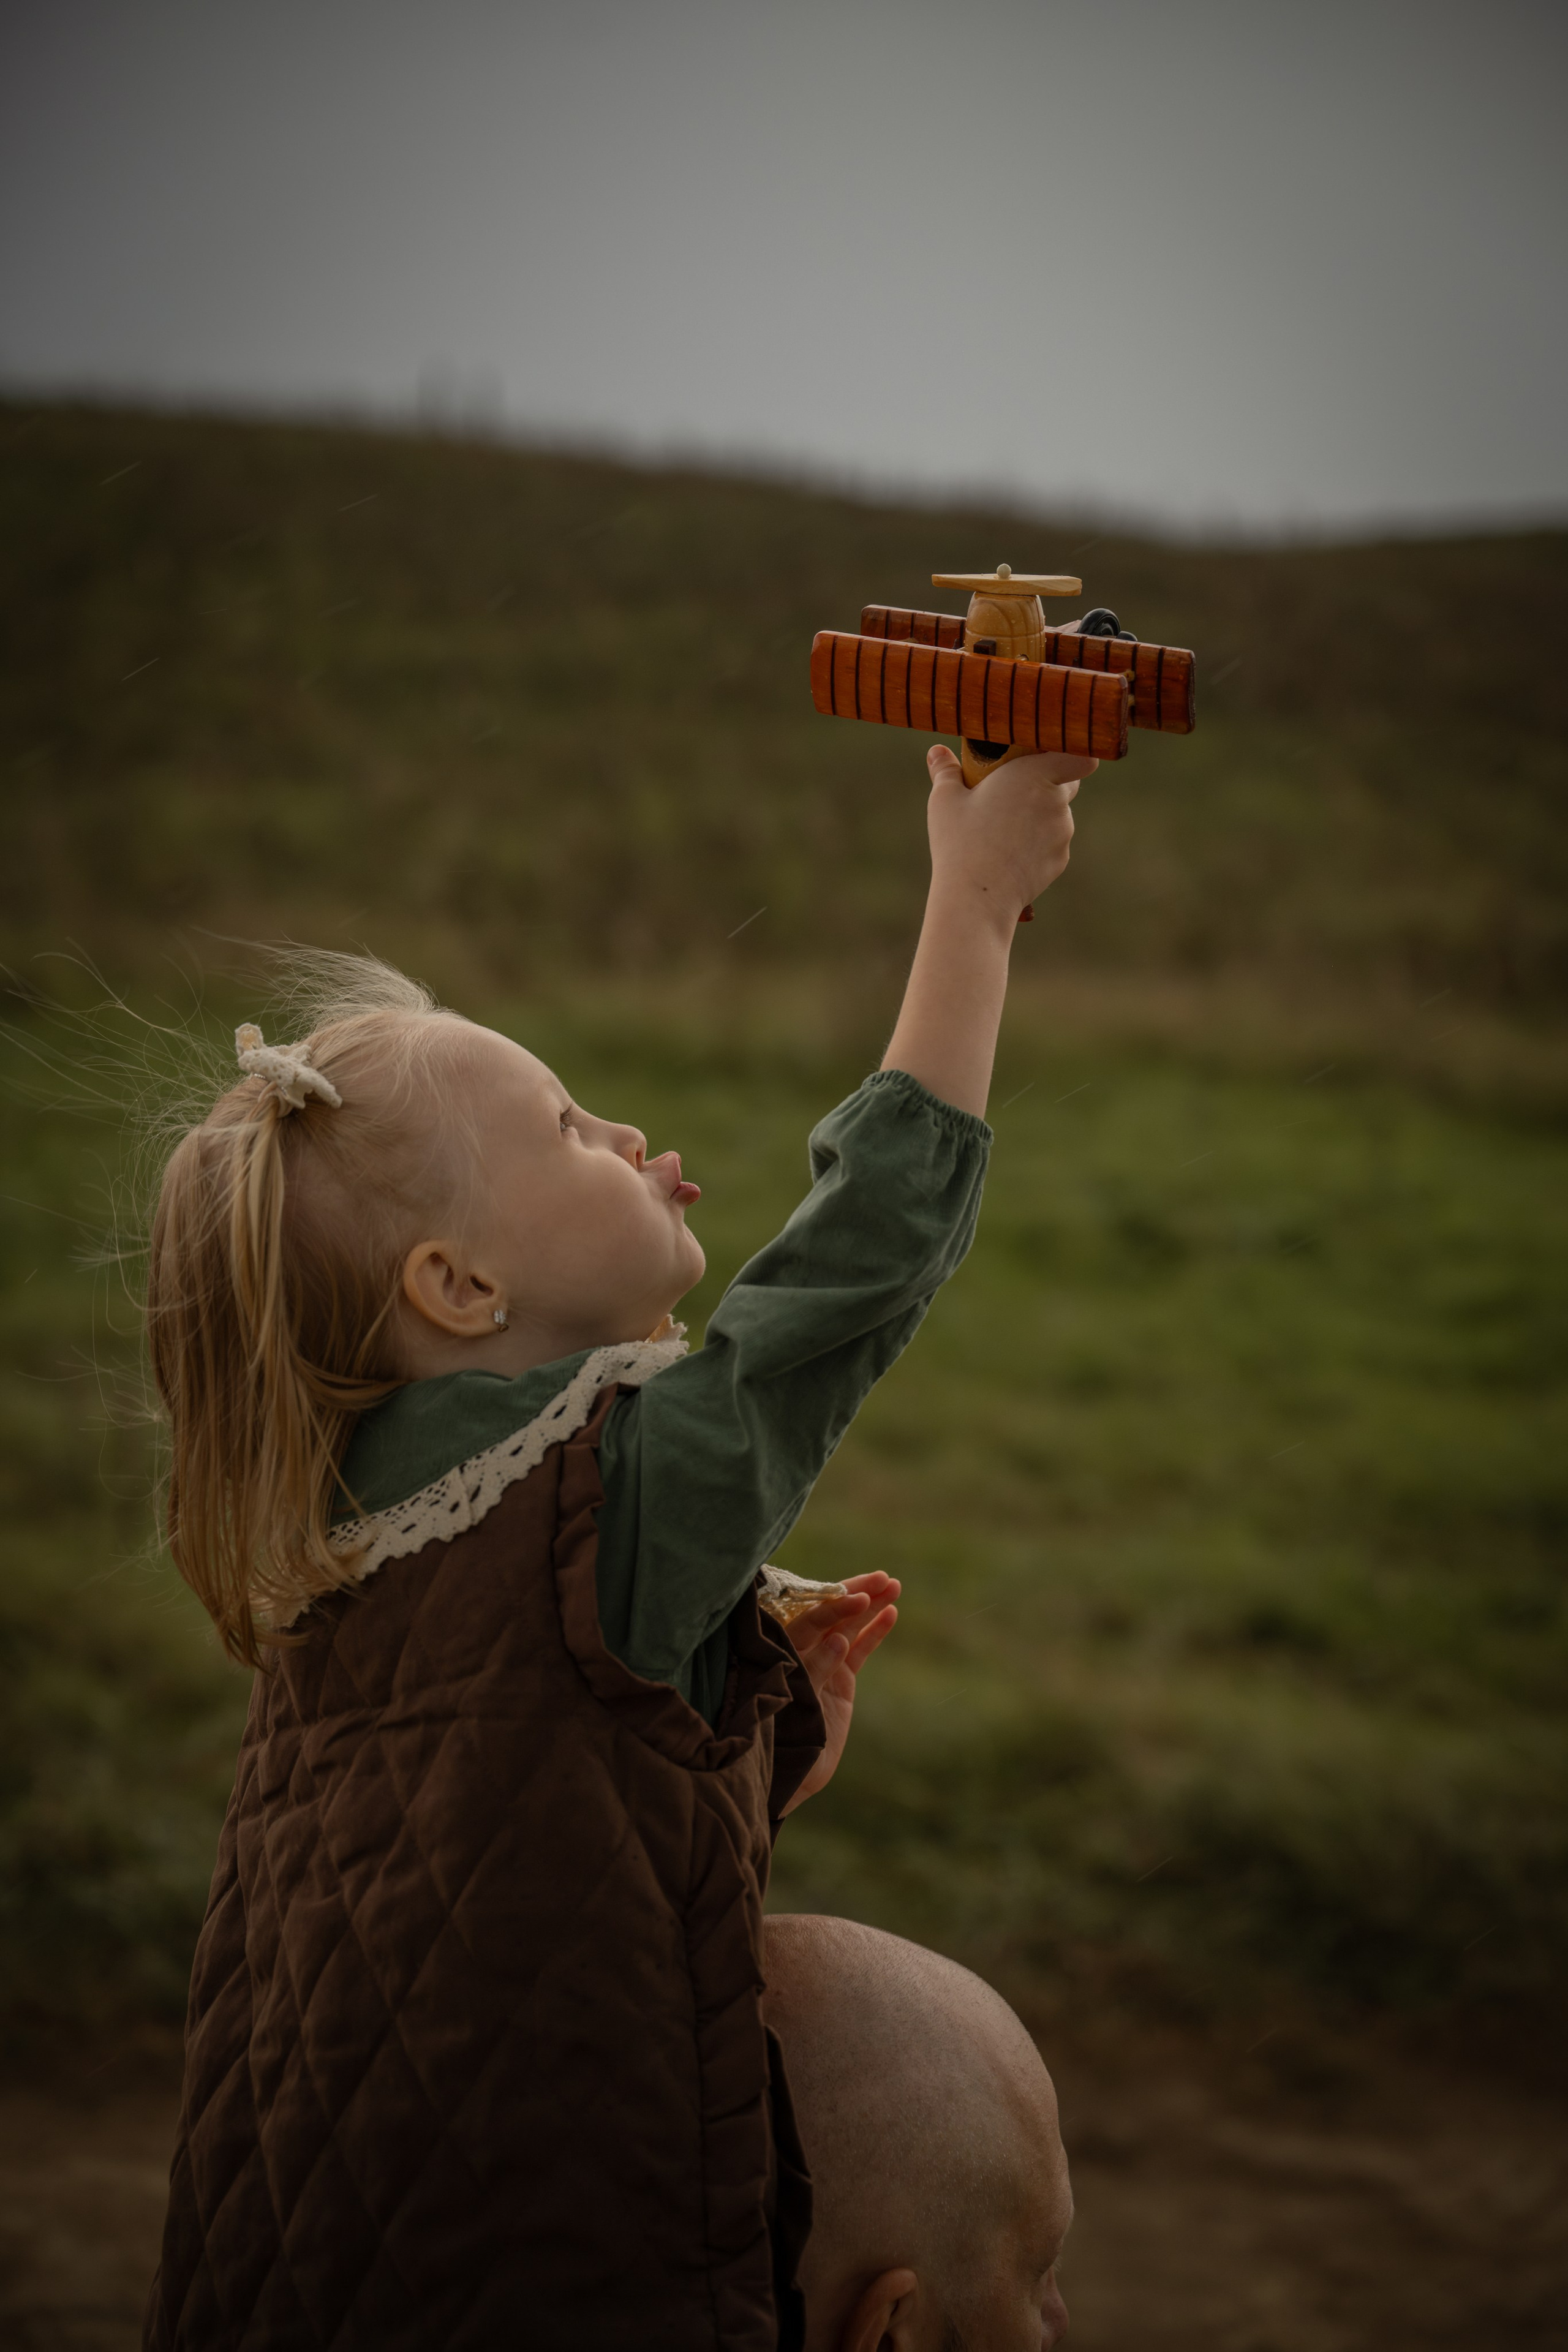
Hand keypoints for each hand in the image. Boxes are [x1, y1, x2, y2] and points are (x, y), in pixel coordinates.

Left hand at [778, 1572, 899, 1814]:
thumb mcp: (794, 1704)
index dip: (832, 1607)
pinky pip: (860, 1650)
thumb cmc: (778, 1738)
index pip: (809, 1620)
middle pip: (830, 1614)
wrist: (787, 1776)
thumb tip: (838, 1640)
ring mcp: (822, 1662)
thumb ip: (815, 1670)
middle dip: (855, 1594)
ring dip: (870, 1606)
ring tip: (894, 1585)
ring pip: (849, 1627)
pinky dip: (874, 1632)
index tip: (857, 1597)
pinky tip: (892, 1613)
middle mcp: (801, 1650)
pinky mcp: (840, 1679)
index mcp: (781, 1650)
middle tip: (882, 1578)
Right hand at [924, 743, 1094, 929]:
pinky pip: (1054, 843)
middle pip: (1067, 784)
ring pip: (1059, 816)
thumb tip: (936, 751)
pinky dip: (1038, 845)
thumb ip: (945, 770)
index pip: (1080, 757)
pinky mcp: (1061, 860)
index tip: (1052, 759)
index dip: (1074, 756)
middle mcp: (1056, 801)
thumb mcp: (945, 799)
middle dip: (1047, 785)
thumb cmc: (959, 842)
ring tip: (1004, 831)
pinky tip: (1010, 854)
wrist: (976, 897)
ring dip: (1040, 817)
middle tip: (1013, 794)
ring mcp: (1062, 833)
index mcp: (1033, 775)